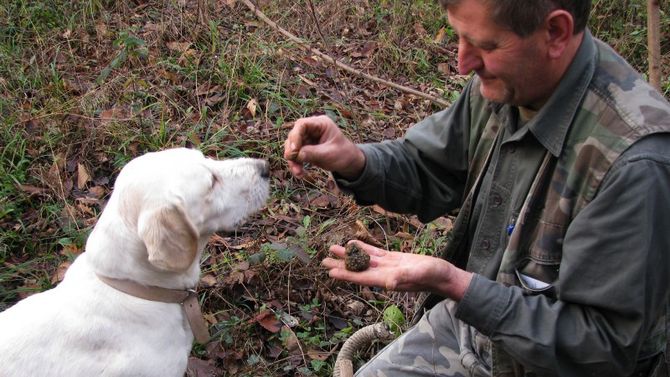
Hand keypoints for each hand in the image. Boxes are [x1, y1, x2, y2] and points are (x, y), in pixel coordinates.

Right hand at [284, 115, 365, 178]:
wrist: (348, 162)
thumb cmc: (343, 154)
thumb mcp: (328, 154)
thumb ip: (312, 153)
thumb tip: (295, 155)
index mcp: (320, 124)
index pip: (302, 124)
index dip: (295, 136)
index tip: (294, 150)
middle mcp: (312, 129)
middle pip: (294, 135)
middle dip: (292, 150)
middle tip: (292, 162)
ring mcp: (307, 138)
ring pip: (292, 146)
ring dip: (292, 160)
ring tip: (298, 173)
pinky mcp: (305, 148)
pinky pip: (295, 154)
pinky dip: (295, 163)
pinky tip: (299, 173)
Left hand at [322, 241, 472, 299]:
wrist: (444, 275)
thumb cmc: (434, 276)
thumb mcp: (420, 274)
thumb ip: (405, 277)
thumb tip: (389, 283)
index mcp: (387, 280)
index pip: (362, 277)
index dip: (346, 275)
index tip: (330, 273)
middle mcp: (384, 274)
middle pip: (358, 269)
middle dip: (341, 265)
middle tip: (323, 261)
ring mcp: (388, 267)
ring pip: (364, 260)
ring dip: (349, 256)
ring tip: (333, 249)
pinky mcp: (394, 259)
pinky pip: (375, 254)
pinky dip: (364, 249)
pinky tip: (354, 245)